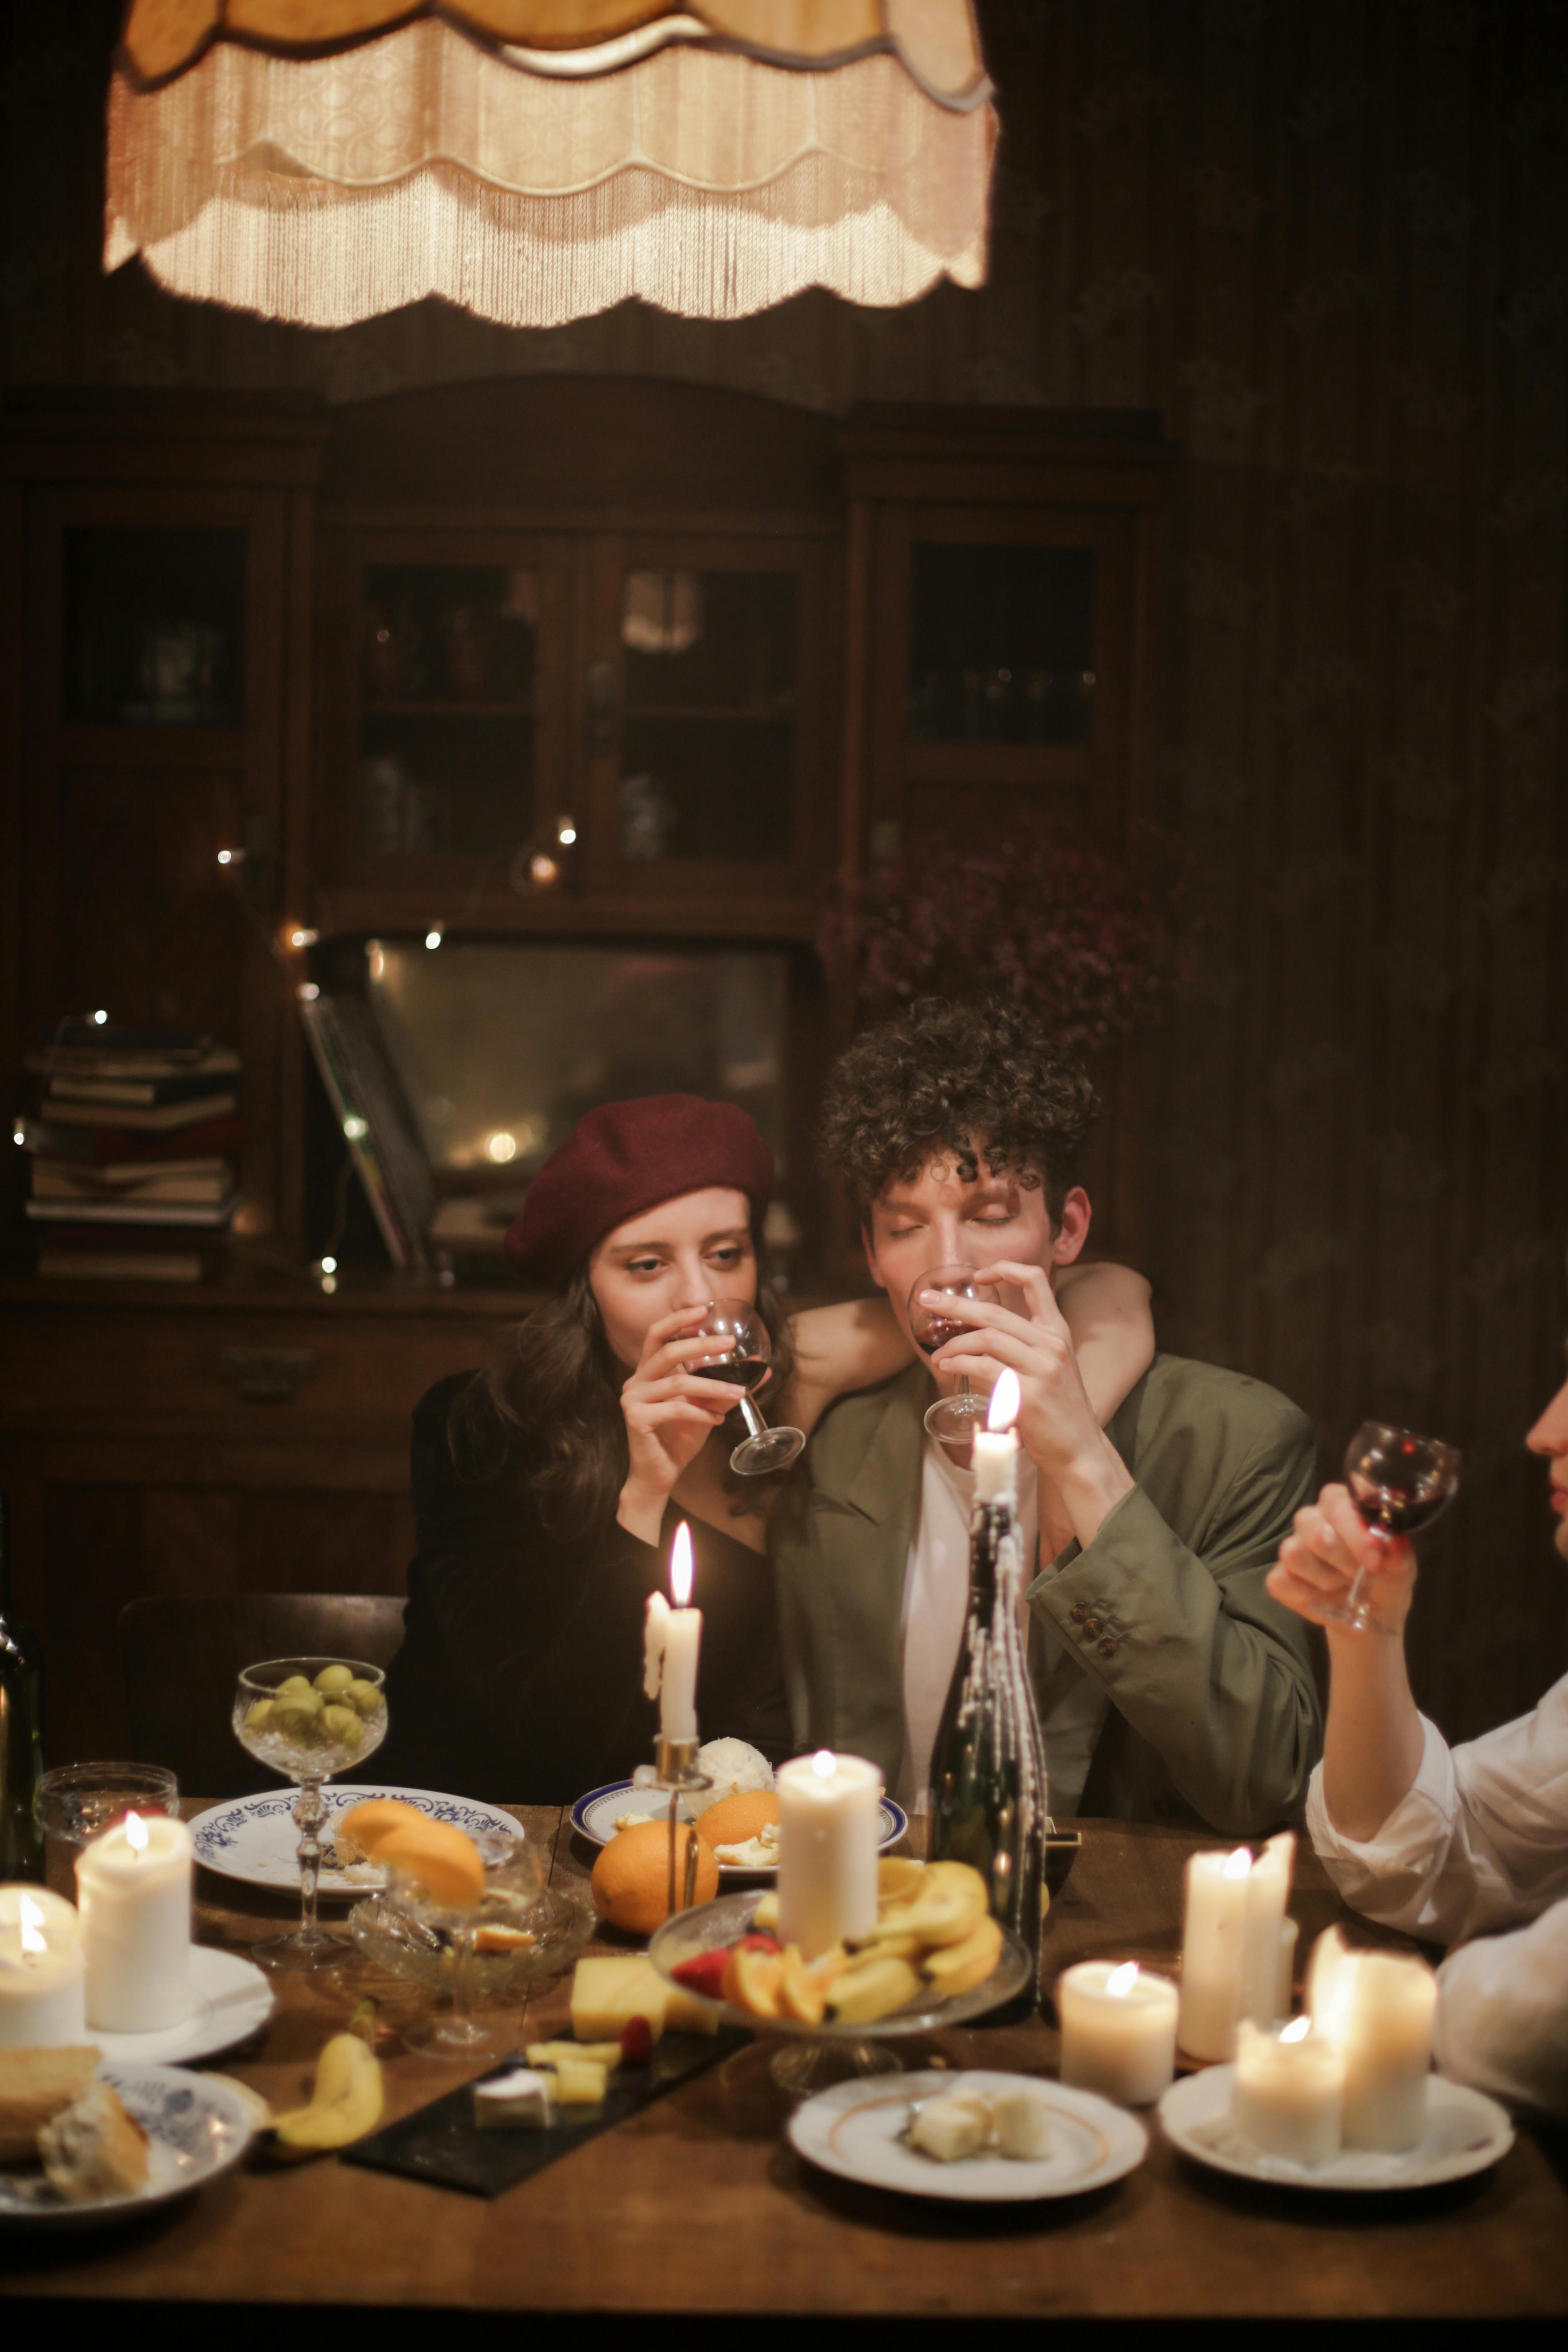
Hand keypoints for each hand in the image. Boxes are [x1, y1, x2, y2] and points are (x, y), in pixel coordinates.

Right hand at [617, 1307, 743, 1540]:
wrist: (659, 1476)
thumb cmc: (680, 1438)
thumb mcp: (707, 1407)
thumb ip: (725, 1385)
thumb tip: (760, 1367)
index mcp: (648, 1372)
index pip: (657, 1335)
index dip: (678, 1320)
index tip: (704, 1309)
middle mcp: (636, 1381)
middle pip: (666, 1351)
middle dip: (701, 1345)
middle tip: (731, 1343)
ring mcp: (632, 1400)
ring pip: (677, 1383)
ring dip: (713, 1386)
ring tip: (739, 1391)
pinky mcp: (636, 1420)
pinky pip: (675, 1409)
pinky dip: (701, 1412)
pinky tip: (719, 1419)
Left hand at [928, 1260, 1133, 1543]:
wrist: (1080, 1449)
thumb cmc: (1058, 1411)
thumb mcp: (1049, 1368)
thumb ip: (1021, 1349)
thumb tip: (972, 1340)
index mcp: (1057, 1333)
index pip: (1036, 1281)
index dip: (1005, 1270)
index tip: (978, 1275)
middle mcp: (1052, 1345)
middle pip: (995, 1313)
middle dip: (954, 1305)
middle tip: (926, 1301)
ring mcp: (1042, 1370)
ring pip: (987, 1339)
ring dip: (954, 1345)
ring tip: (938, 1355)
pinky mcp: (1029, 1396)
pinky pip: (984, 1369)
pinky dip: (959, 1365)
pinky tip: (947, 1369)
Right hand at [1267, 1483, 1417, 1636]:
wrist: (1373, 1613)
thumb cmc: (1387, 1578)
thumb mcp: (1402, 1568)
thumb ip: (1398, 1553)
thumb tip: (1393, 1542)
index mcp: (1342, 1505)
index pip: (1338, 1501)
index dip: (1355, 1528)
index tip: (1376, 1556)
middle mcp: (1314, 1518)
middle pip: (1312, 1526)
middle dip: (1343, 1557)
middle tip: (1366, 1574)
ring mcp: (1294, 1545)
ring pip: (1293, 1552)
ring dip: (1325, 1577)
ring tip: (1344, 1585)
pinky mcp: (1280, 1576)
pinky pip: (1280, 1580)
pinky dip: (1304, 1595)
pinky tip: (1322, 1598)